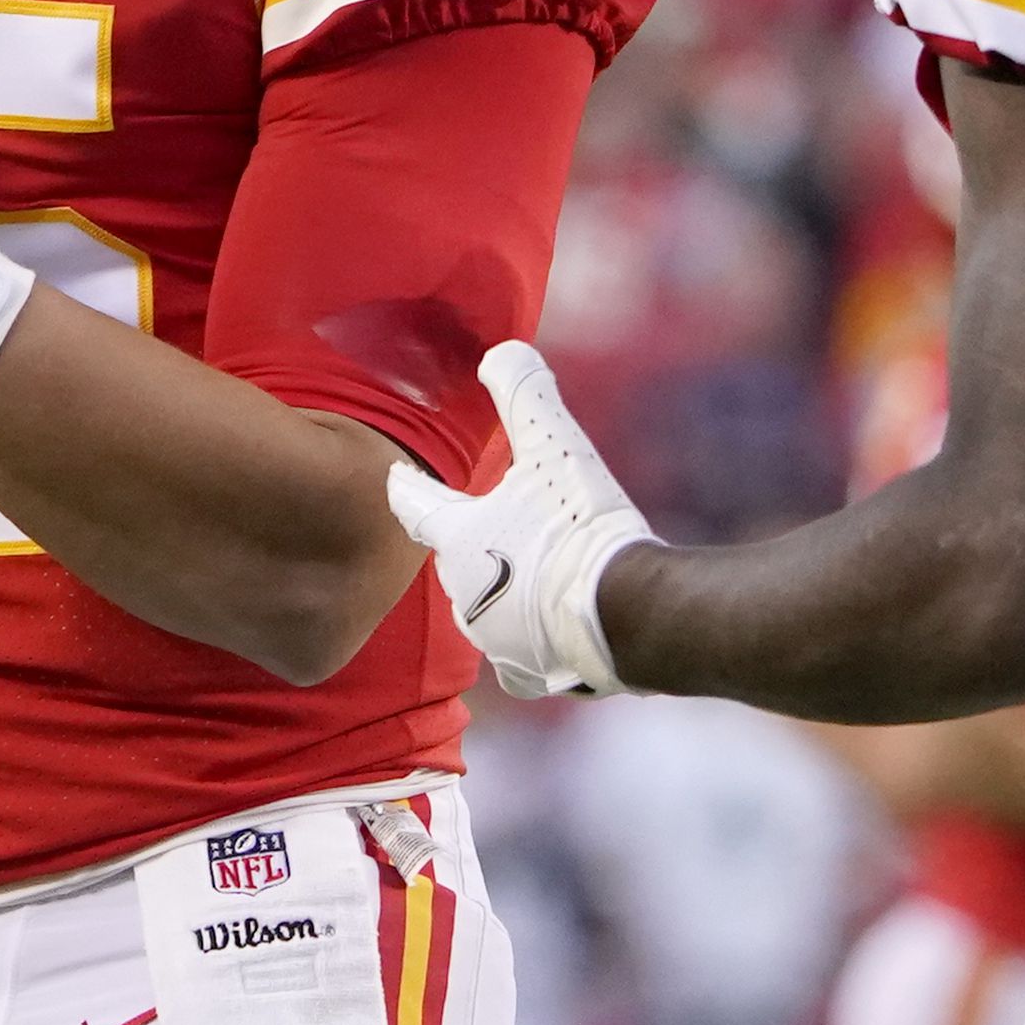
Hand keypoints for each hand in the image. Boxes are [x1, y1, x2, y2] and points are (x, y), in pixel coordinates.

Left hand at [383, 341, 657, 697]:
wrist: (628, 616)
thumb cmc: (582, 527)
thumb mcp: (555, 445)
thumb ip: (524, 394)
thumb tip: (500, 351)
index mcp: (459, 539)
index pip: (417, 506)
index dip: (407, 488)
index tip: (396, 479)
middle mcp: (463, 595)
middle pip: (459, 562)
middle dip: (477, 545)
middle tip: (506, 525)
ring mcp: (494, 642)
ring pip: (491, 610)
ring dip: (511, 593)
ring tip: (545, 577)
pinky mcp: (530, 674)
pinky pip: (523, 654)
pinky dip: (540, 639)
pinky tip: (566, 628)